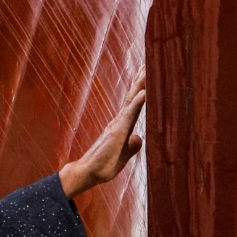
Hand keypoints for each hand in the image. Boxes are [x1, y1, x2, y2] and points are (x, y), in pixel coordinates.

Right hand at [58, 69, 145, 197]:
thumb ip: (131, 146)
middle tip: (148, 63)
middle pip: (132, 96)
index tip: (147, 75)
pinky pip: (129, 115)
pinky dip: (137, 103)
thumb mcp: (123, 155)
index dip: (141, 89)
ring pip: (131, 101)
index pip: (134, 104)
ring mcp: (118, 125)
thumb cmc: (103, 166)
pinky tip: (144, 93)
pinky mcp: (117, 132)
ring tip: (148, 70)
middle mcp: (119, 121)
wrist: (88, 173)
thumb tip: (139, 139)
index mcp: (122, 125)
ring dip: (140, 85)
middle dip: (140, 80)